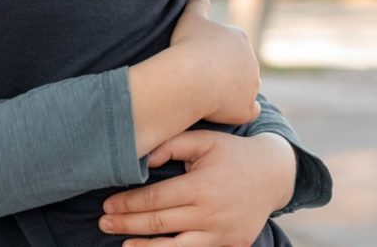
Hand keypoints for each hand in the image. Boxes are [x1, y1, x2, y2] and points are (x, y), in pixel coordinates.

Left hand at [100, 130, 294, 246]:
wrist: (273, 174)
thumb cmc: (231, 153)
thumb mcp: (204, 140)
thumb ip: (171, 145)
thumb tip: (142, 159)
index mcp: (202, 186)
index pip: (155, 199)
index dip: (128, 203)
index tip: (107, 203)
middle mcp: (211, 214)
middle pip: (159, 224)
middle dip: (127, 223)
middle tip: (104, 221)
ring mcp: (221, 234)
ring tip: (122, 243)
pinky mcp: (230, 245)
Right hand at [170, 0, 260, 124]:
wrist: (190, 77)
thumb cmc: (189, 45)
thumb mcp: (191, 17)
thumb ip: (198, 3)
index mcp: (240, 38)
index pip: (234, 44)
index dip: (219, 51)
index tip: (204, 57)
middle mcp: (252, 62)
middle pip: (243, 66)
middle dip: (229, 71)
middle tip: (205, 77)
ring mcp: (251, 86)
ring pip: (248, 87)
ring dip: (236, 90)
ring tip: (214, 94)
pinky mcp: (246, 108)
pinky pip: (250, 110)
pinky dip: (243, 110)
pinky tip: (231, 111)